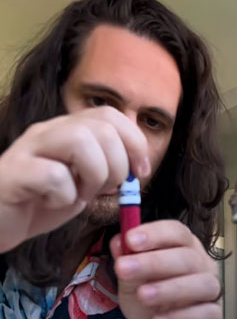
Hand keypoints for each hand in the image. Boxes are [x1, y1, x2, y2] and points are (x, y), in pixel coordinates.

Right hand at [0, 107, 149, 251]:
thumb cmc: (38, 202)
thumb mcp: (80, 182)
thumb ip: (105, 168)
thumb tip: (137, 168)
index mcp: (67, 129)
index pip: (111, 115)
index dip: (134, 141)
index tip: (140, 172)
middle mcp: (48, 131)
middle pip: (101, 127)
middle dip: (117, 164)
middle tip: (105, 189)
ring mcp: (28, 150)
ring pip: (79, 140)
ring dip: (93, 174)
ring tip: (81, 194)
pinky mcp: (13, 174)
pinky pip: (52, 175)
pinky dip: (64, 194)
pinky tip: (53, 202)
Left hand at [111, 221, 221, 318]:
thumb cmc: (150, 300)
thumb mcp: (131, 281)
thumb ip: (126, 261)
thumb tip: (118, 241)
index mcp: (185, 247)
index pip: (177, 232)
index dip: (155, 234)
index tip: (130, 240)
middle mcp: (202, 264)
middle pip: (187, 256)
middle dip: (154, 262)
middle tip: (124, 269)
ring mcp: (212, 290)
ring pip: (202, 284)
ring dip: (170, 289)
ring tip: (143, 295)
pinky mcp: (214, 316)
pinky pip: (204, 314)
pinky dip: (180, 318)